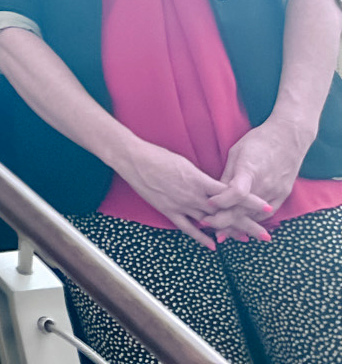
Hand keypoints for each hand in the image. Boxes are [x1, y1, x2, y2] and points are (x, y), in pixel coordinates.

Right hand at [115, 138, 263, 246]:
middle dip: (247, 224)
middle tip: (265, 235)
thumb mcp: (185, 163)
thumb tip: (215, 188)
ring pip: (210, 223)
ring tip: (245, 240)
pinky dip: (201, 238)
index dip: (251, 202)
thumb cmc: (158, 156)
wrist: (133, 158)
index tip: (267, 207)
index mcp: (199, 180)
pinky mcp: (169, 211)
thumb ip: (202, 179)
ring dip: (228, 232)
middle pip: (226, 213)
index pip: (232, 194)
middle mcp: (194, 195)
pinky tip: (213, 246)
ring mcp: (181, 205)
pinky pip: (187, 228)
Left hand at [211, 117, 312, 233]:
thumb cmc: (257, 142)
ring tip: (220, 230)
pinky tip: (241, 224)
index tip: (208, 204)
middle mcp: (265, 184)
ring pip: (254, 216)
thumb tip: (214, 193)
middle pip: (244, 210)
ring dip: (237, 224)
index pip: (237, 192)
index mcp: (250, 170)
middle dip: (224, 220)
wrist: (288, 138)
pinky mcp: (283, 196)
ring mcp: (276, 192)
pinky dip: (253, 220)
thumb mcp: (236, 153)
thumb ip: (228, 175)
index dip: (221, 201)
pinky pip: (267, 215)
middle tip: (206, 224)